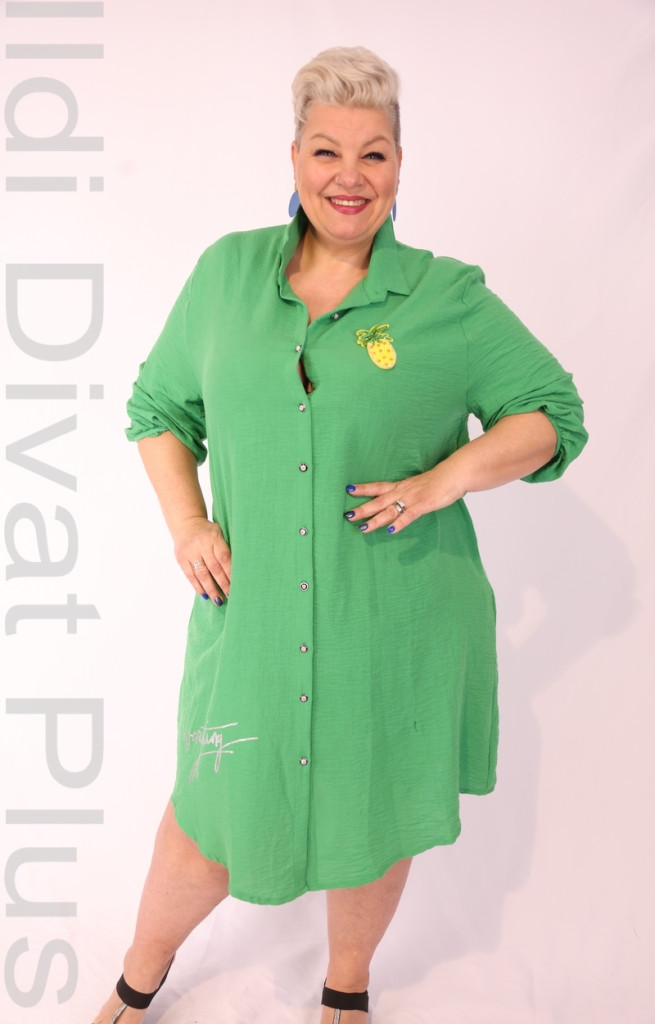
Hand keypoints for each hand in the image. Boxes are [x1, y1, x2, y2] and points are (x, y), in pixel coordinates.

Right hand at [172, 516, 231, 603]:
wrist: (186, 523)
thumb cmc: (208, 532)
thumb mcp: (219, 533)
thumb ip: (225, 549)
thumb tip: (237, 571)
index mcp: (214, 537)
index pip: (224, 558)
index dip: (231, 573)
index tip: (238, 584)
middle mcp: (201, 545)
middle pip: (214, 568)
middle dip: (223, 584)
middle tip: (230, 595)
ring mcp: (189, 552)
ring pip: (202, 574)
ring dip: (211, 589)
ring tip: (218, 600)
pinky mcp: (181, 559)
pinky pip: (190, 576)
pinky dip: (198, 587)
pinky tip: (205, 595)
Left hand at [344, 463, 464, 535]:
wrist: (454, 474)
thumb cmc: (438, 480)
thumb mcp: (418, 485)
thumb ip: (408, 493)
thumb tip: (399, 501)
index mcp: (401, 486)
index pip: (378, 486)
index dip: (363, 488)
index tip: (348, 489)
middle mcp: (403, 491)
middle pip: (379, 501)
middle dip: (363, 509)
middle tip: (347, 515)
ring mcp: (412, 498)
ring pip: (390, 510)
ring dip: (376, 520)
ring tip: (363, 528)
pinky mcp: (423, 505)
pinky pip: (409, 516)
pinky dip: (400, 523)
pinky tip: (391, 530)